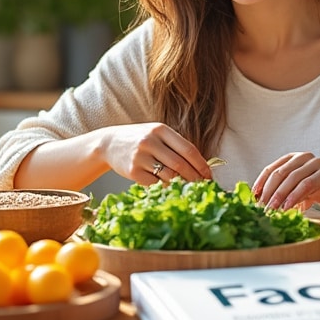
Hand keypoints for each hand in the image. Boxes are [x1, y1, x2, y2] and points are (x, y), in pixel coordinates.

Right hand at [97, 123, 212, 184]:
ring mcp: (140, 156)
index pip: (188, 149)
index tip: (209, 175)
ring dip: (181, 185)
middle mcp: (150, 141)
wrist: (109, 143)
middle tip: (203, 187)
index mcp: (160, 130)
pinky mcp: (132, 171)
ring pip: (169, 176)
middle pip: (180, 165)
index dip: (201, 165)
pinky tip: (170, 189)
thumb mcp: (157, 135)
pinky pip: (155, 184)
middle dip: (195, 178)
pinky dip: (165, 188)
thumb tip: (201, 167)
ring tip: (189, 189)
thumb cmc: (140, 140)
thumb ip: (176, 146)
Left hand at [253, 152, 319, 216]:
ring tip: (273, 209)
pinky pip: (308, 184)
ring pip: (293, 178)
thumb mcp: (294, 192)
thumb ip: (280, 192)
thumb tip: (257, 201)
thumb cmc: (315, 194)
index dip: (261, 183)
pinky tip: (288, 207)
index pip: (271, 169)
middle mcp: (305, 157)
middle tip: (262, 207)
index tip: (253, 198)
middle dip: (269, 191)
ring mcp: (318, 164)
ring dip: (281, 195)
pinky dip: (295, 196)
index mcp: (293, 158)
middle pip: (281, 173)